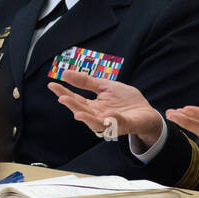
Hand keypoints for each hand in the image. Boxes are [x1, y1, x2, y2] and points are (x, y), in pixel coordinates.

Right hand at [48, 70, 164, 146]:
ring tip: (77, 113)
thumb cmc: (125, 101)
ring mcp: (110, 122)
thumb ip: (86, 82)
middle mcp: (98, 116)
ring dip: (86, 118)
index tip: (52, 85)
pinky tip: (107, 115)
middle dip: (72, 105)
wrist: (146, 112)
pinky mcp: (123, 125)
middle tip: (62, 98)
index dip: (63, 93)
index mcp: (93, 106)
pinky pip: (116, 123)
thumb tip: (65, 73)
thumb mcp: (104, 86)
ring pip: (95, 122)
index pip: (76, 99)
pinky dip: (111, 120)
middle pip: (82, 111)